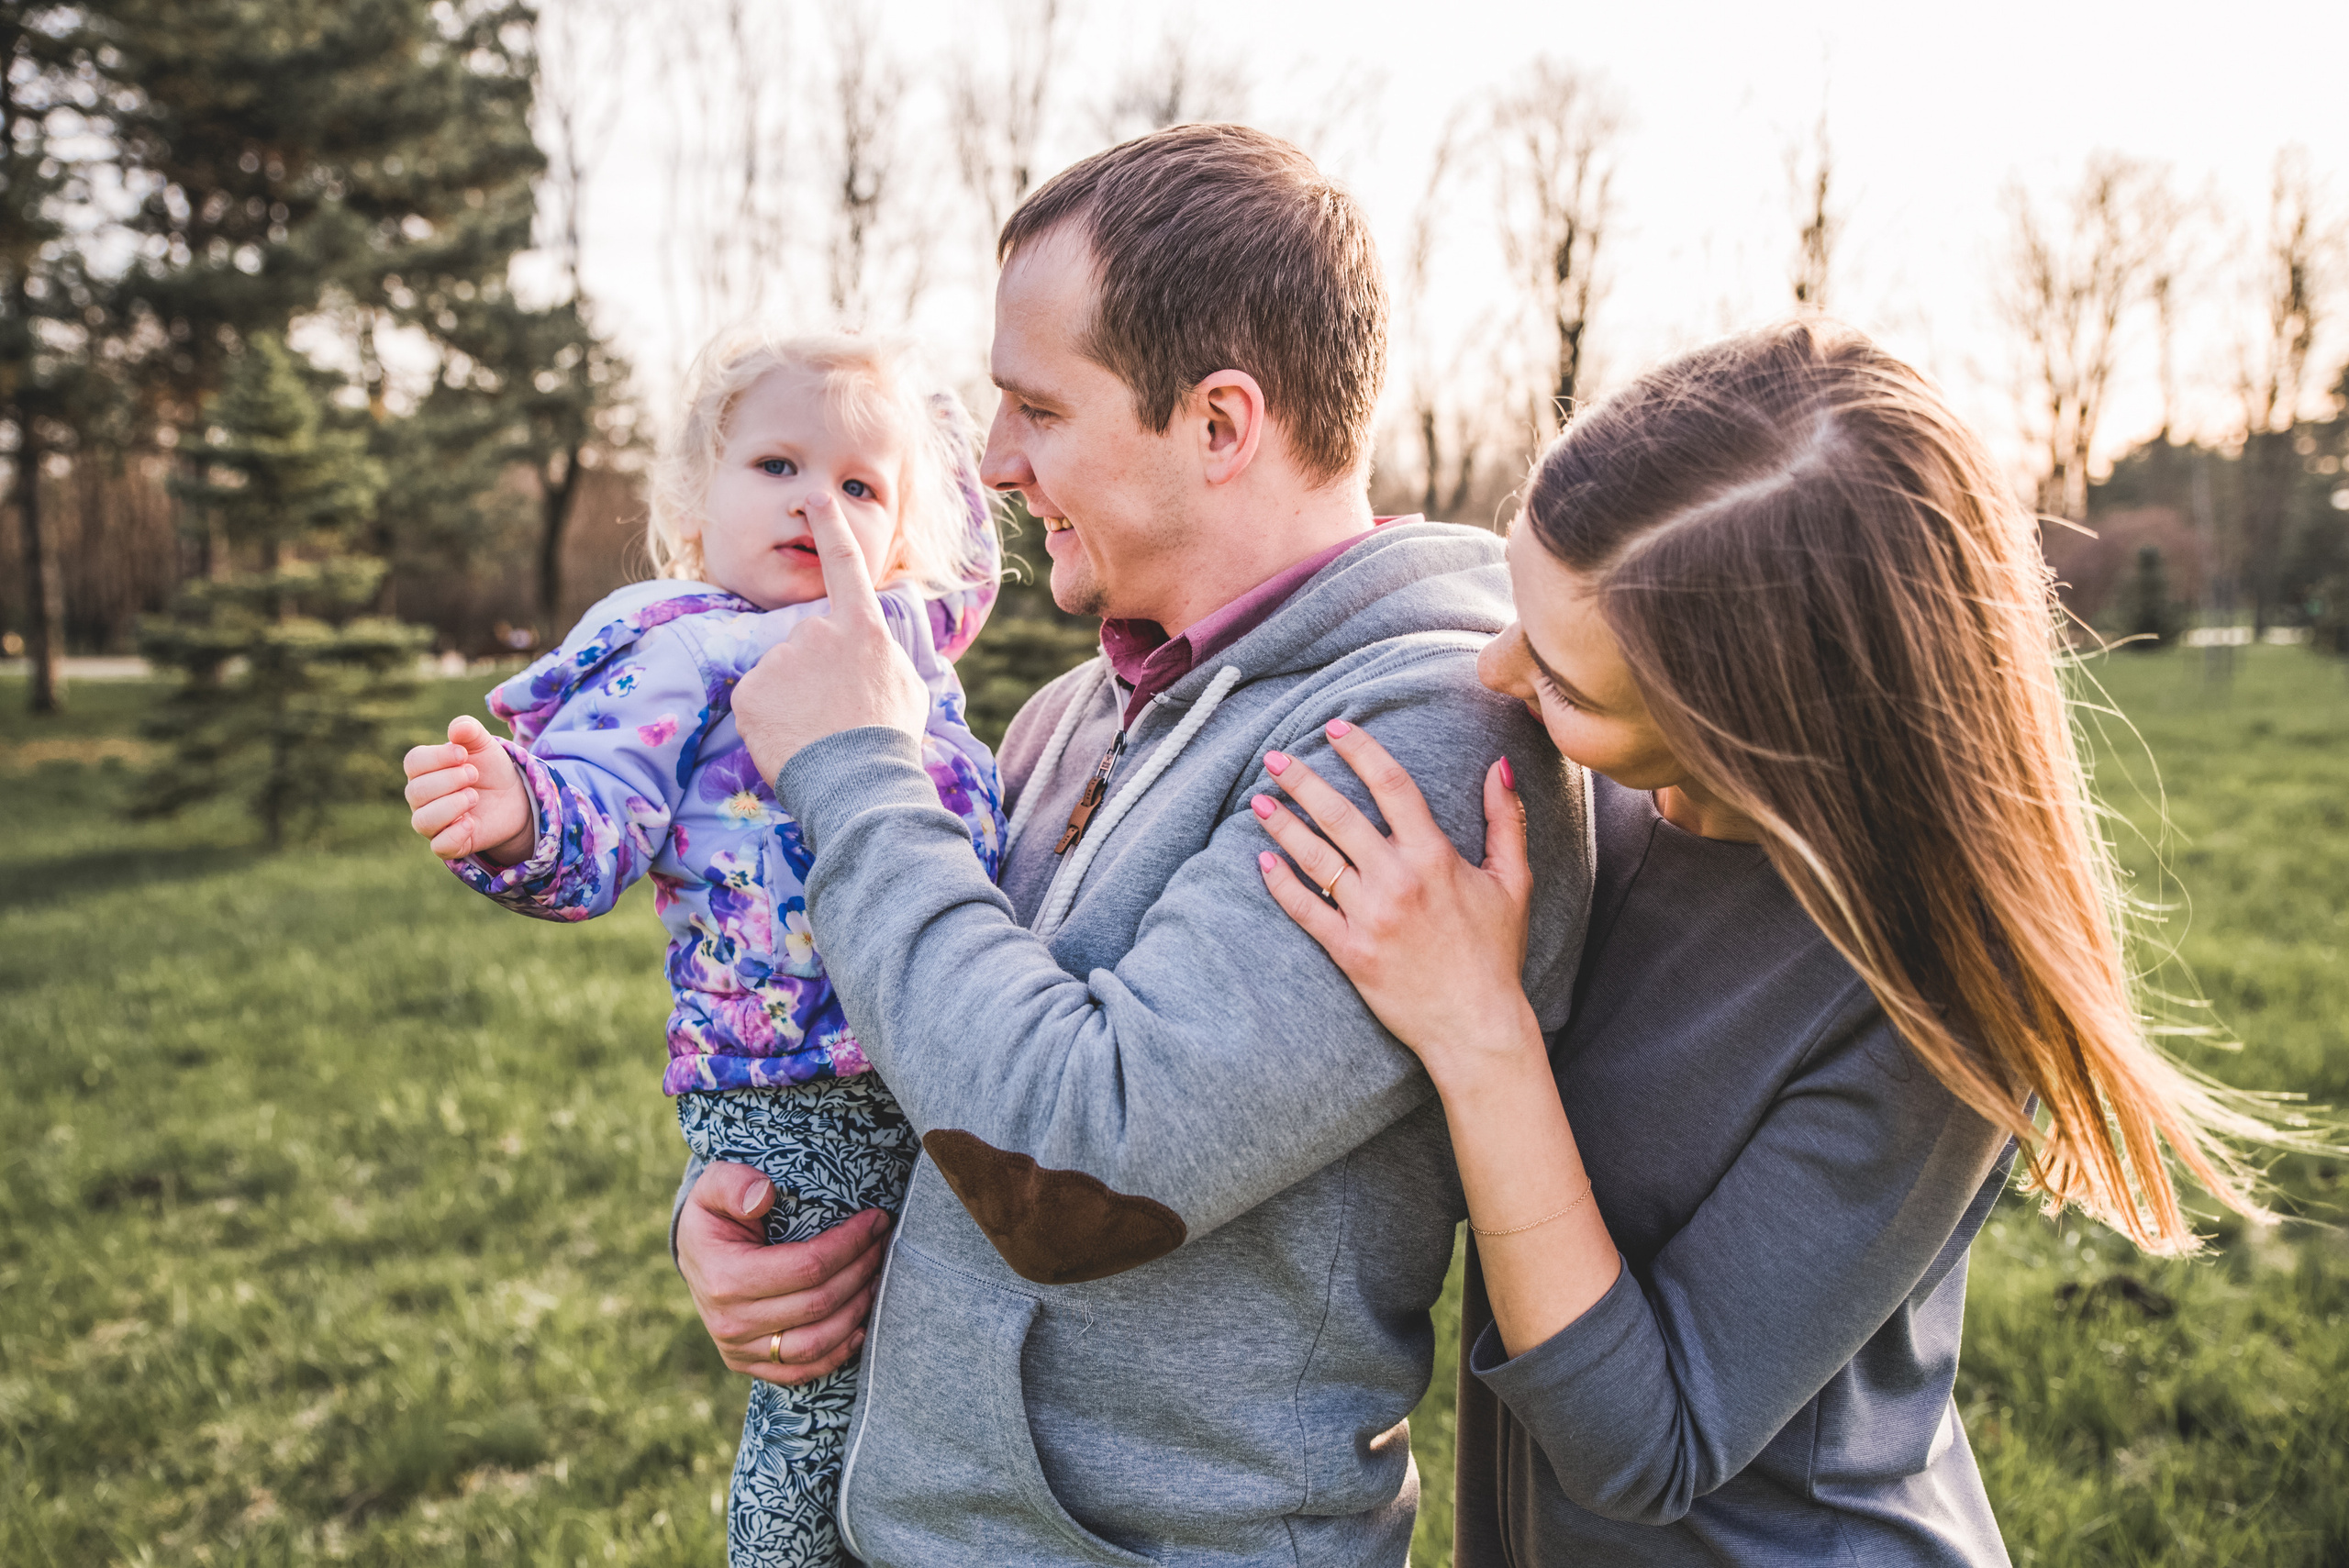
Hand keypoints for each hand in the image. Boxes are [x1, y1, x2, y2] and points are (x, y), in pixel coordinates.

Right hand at [403, 715, 533, 863]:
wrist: (514, 798)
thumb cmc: (490, 769)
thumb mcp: (484, 745)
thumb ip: (470, 731)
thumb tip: (457, 728)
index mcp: (424, 770)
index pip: (413, 763)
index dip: (437, 757)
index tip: (463, 754)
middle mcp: (422, 798)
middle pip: (416, 791)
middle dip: (448, 781)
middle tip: (473, 775)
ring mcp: (434, 823)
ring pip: (423, 821)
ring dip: (450, 806)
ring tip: (474, 796)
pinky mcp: (450, 844)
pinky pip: (439, 846)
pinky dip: (454, 835)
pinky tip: (471, 822)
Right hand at [677, 1161, 892, 1386]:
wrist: (695, 1255)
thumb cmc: (714, 1214)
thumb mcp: (713, 1185)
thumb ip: (735, 1184)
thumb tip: (765, 1195)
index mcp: (725, 1278)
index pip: (807, 1266)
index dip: (850, 1244)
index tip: (876, 1220)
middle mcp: (731, 1322)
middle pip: (819, 1303)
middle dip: (861, 1269)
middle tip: (884, 1242)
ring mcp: (740, 1350)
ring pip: (817, 1342)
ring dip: (858, 1309)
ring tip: (878, 1276)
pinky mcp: (749, 1365)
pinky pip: (803, 1370)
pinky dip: (839, 1352)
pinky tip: (862, 1325)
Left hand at [734, 492, 929, 785]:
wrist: (859, 784)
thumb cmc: (889, 739)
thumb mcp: (907, 685)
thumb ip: (883, 654)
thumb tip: (874, 648)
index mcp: (861, 629)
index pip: (845, 565)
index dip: (829, 527)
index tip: (815, 498)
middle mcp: (818, 633)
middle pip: (806, 641)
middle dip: (812, 671)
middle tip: (832, 714)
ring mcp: (782, 659)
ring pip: (779, 671)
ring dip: (790, 696)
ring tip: (814, 732)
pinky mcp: (751, 689)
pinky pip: (755, 698)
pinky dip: (766, 718)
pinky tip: (788, 738)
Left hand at [1250, 720, 1542, 1087]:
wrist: (1476, 1024)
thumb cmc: (1495, 953)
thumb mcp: (1512, 882)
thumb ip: (1506, 820)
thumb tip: (1499, 767)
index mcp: (1434, 857)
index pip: (1392, 786)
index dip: (1361, 751)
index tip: (1334, 729)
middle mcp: (1397, 881)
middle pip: (1339, 816)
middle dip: (1303, 781)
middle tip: (1276, 757)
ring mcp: (1369, 917)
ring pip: (1315, 859)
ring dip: (1283, 826)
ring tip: (1259, 802)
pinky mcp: (1350, 952)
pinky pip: (1305, 911)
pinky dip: (1281, 884)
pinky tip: (1263, 860)